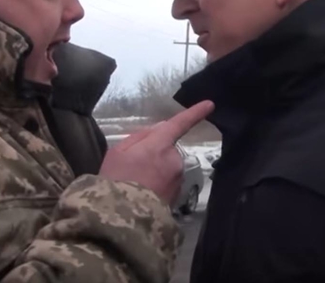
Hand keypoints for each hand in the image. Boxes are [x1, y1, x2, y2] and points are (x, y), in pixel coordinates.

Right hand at [99, 100, 214, 203]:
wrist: (122, 219)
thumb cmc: (114, 181)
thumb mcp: (117, 152)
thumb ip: (140, 137)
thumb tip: (159, 129)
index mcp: (159, 145)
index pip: (179, 124)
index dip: (195, 113)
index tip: (210, 105)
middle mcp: (174, 160)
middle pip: (166, 149)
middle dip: (154, 153)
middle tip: (131, 167)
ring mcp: (178, 179)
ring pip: (167, 167)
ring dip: (155, 171)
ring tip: (134, 183)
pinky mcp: (177, 196)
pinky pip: (167, 183)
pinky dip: (157, 185)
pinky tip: (142, 194)